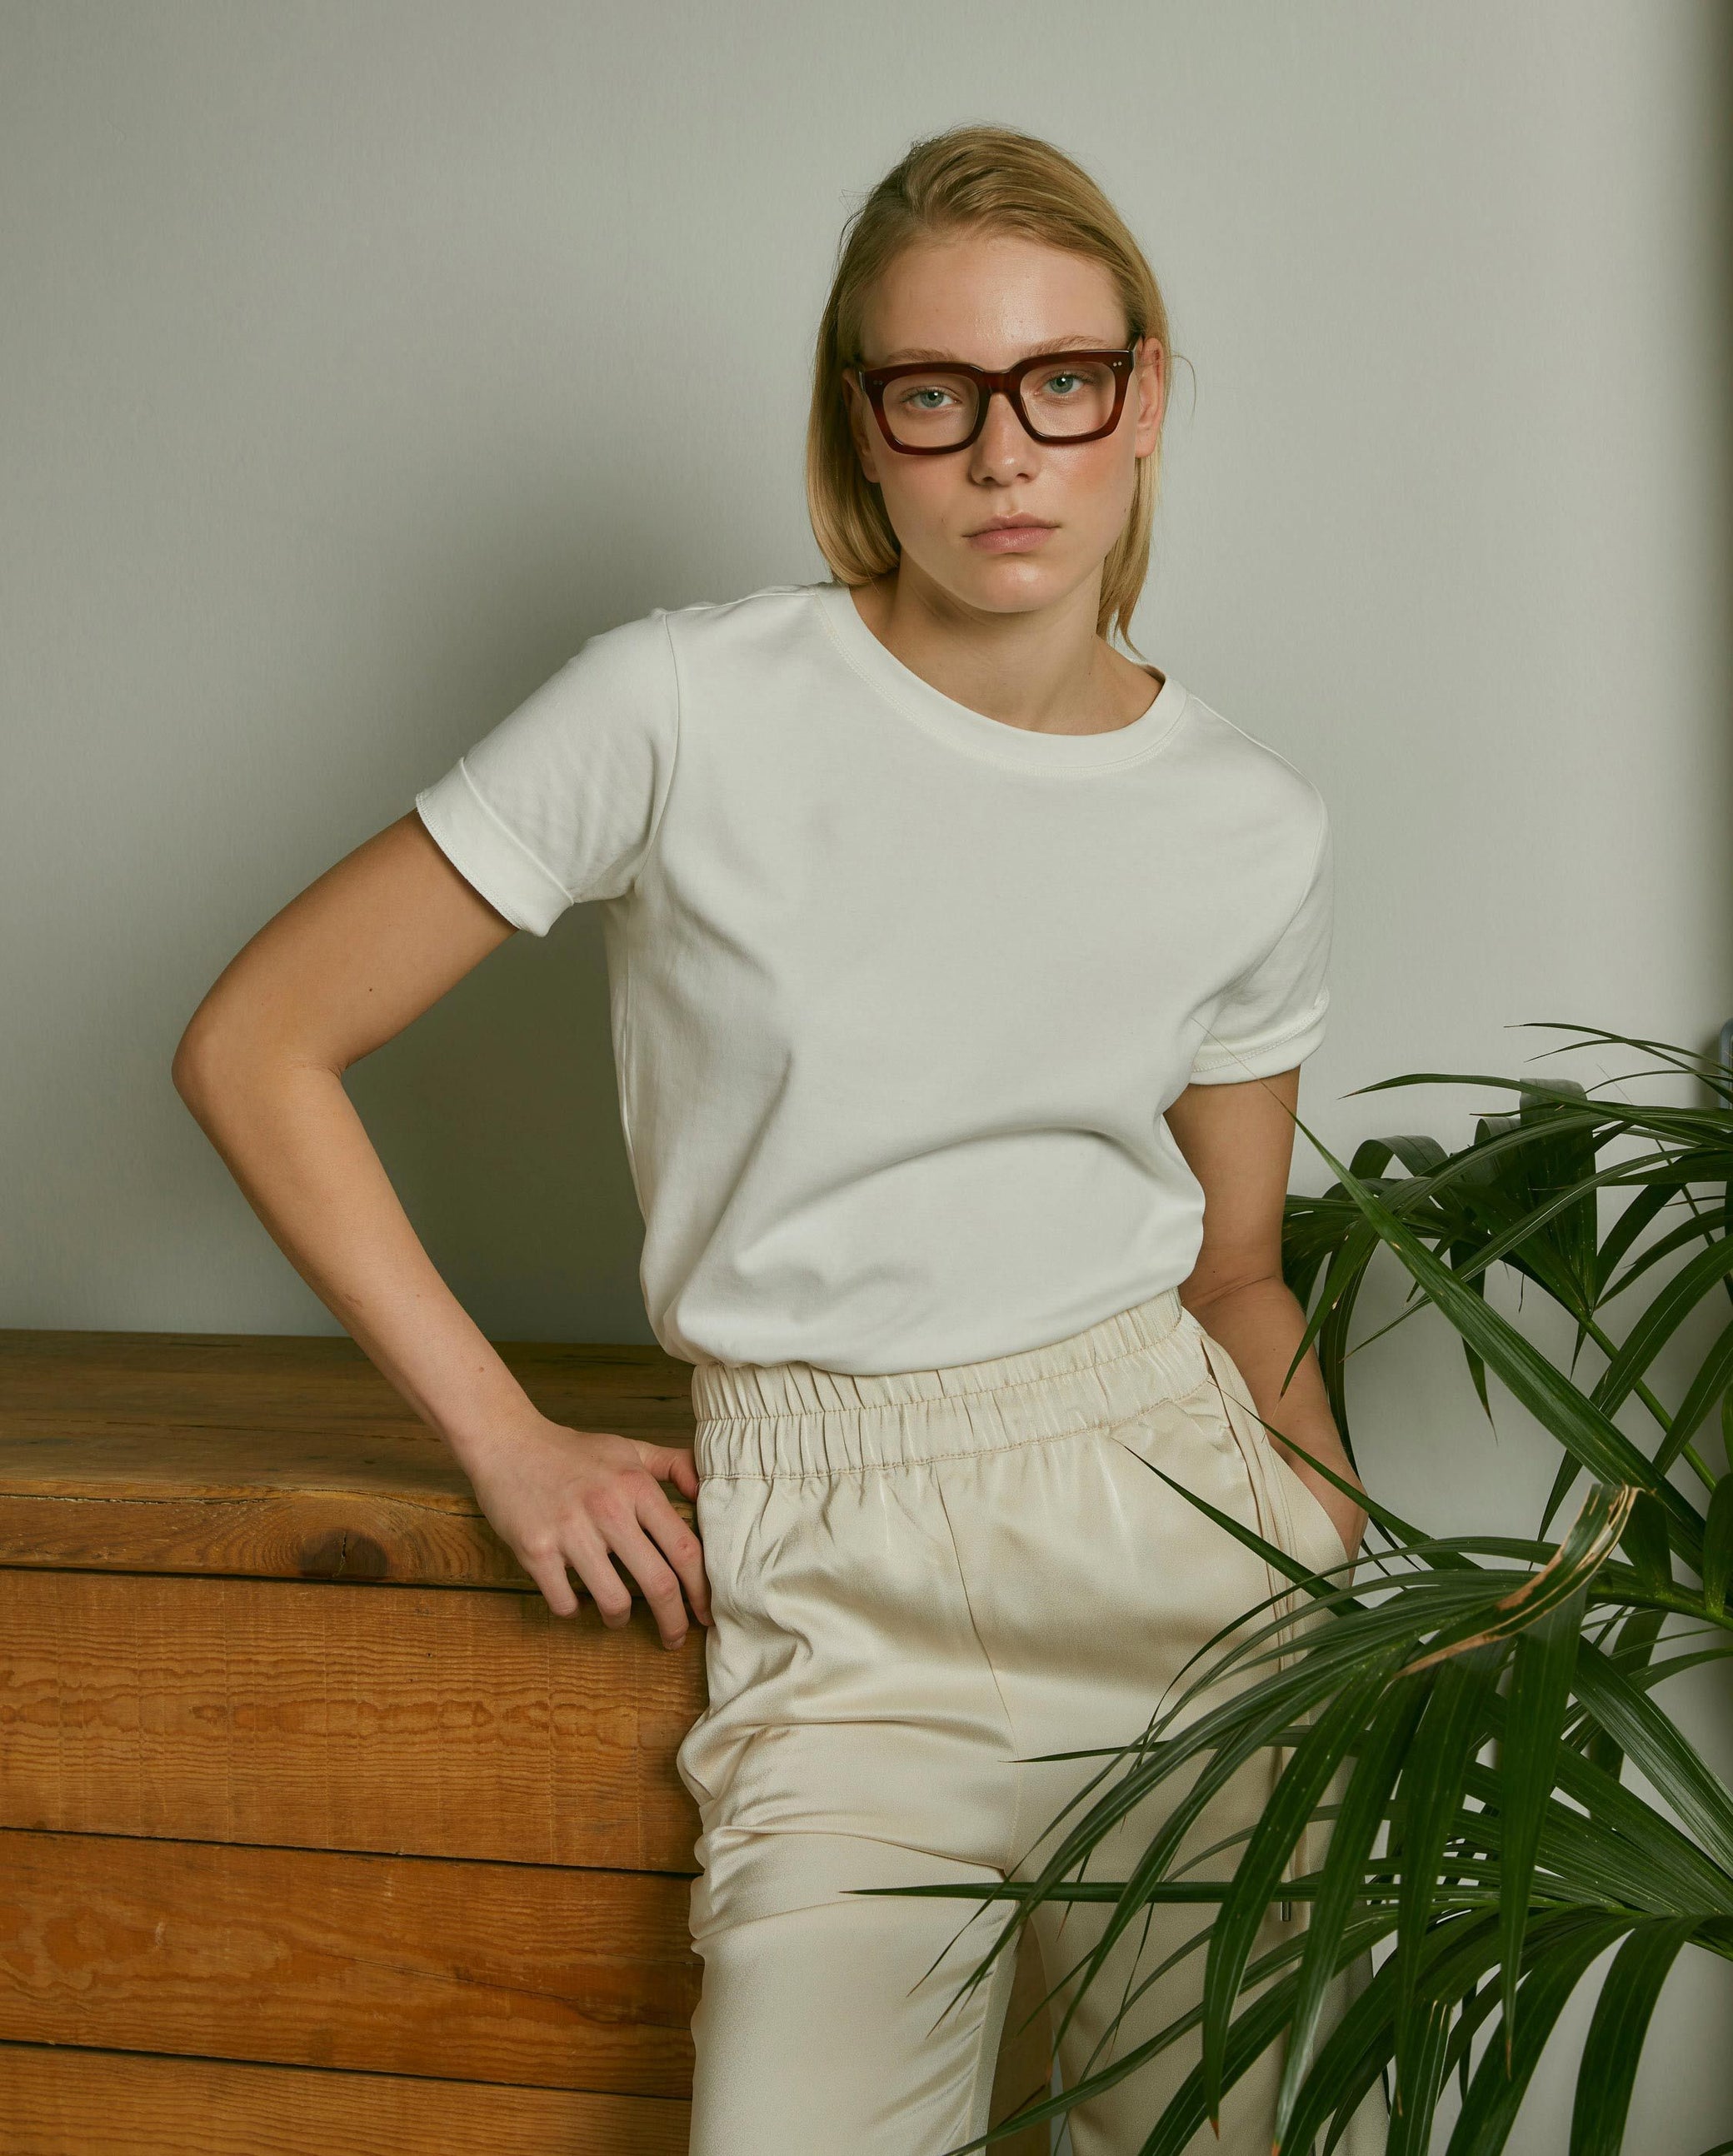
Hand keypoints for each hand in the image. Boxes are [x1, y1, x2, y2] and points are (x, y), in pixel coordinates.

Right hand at [461, 1411, 710, 1647]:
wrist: (507, 1442)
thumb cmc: (572, 1452)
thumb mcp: (629, 1449)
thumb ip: (674, 1465)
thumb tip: (708, 1491)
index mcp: (636, 1487)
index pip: (685, 1549)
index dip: (701, 1589)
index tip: (705, 1613)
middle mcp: (608, 1509)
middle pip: (658, 1585)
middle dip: (674, 1622)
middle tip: (675, 1638)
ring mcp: (570, 1532)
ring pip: (613, 1601)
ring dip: (620, 1619)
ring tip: (617, 1616)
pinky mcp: (535, 1550)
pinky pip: (565, 1602)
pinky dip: (574, 1610)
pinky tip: (575, 1600)